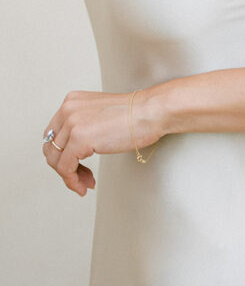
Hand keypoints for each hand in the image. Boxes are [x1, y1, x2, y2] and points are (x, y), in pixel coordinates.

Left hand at [42, 89, 158, 196]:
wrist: (151, 112)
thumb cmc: (135, 114)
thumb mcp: (99, 114)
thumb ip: (83, 125)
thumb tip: (72, 151)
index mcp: (71, 101)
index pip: (53, 134)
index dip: (62, 154)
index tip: (77, 165)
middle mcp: (68, 109)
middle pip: (51, 148)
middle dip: (64, 166)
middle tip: (81, 177)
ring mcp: (72, 123)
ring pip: (56, 160)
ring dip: (69, 176)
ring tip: (85, 183)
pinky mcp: (79, 139)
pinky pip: (65, 168)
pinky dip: (73, 181)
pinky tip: (85, 185)